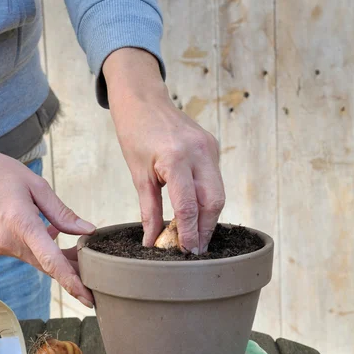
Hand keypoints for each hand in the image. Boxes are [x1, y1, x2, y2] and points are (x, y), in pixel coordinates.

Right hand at [0, 138, 94, 307]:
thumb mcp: (37, 186)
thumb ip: (62, 212)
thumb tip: (88, 231)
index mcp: (21, 224)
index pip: (51, 261)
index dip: (72, 281)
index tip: (88, 298)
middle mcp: (8, 241)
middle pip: (47, 265)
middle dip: (71, 272)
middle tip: (95, 275)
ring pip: (36, 260)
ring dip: (56, 258)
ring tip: (79, 252)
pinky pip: (24, 252)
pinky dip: (39, 248)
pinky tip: (52, 234)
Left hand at [103, 49, 224, 253]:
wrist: (144, 100)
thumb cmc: (135, 134)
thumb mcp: (138, 175)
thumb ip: (149, 211)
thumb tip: (152, 241)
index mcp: (176, 158)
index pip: (188, 207)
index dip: (188, 234)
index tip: (186, 253)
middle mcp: (199, 152)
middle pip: (213, 202)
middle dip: (205, 230)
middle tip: (195, 251)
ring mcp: (210, 148)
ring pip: (219, 194)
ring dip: (208, 218)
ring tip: (195, 237)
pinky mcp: (213, 147)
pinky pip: (215, 180)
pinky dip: (207, 200)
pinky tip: (197, 213)